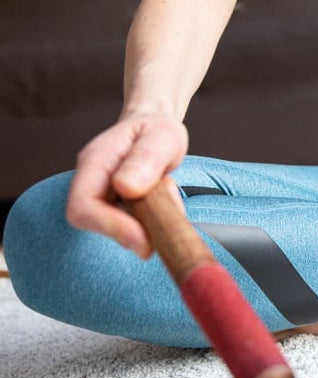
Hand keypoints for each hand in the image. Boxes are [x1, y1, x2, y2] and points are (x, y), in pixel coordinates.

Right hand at [65, 112, 187, 258]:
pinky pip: (134, 226)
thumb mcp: (162, 137)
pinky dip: (155, 221)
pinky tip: (166, 200)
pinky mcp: (118, 209)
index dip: (110, 227)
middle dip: (133, 231)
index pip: (83, 205)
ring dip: (149, 223)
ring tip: (169, 194)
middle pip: (95, 222)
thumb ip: (145, 159)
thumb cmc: (155, 131)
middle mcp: (93, 182)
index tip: (144, 241)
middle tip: (167, 224)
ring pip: (119, 228)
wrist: (155, 132)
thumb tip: (124, 187)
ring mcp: (104, 197)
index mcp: (95, 162)